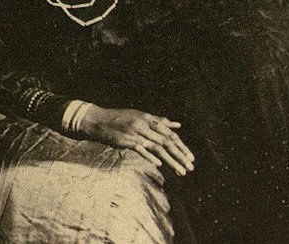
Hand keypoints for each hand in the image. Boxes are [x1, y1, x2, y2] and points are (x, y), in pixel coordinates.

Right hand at [79, 106, 194, 175]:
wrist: (98, 120)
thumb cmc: (120, 119)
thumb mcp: (140, 116)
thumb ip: (159, 121)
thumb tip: (177, 125)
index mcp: (148, 118)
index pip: (170, 133)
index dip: (181, 146)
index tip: (191, 157)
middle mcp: (144, 124)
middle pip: (166, 141)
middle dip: (180, 155)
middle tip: (191, 166)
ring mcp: (135, 132)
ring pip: (157, 147)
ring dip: (171, 161)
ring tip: (181, 171)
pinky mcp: (126, 140)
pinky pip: (140, 149)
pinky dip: (150, 156)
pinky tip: (159, 165)